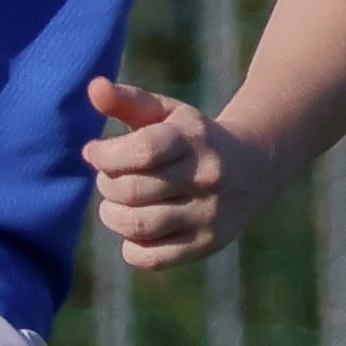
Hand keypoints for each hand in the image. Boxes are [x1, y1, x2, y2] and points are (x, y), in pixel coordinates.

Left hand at [81, 76, 274, 271]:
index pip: (141, 151)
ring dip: (112, 215)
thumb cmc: (191, 138)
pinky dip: (130, 246)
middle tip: (107, 179)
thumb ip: (127, 100)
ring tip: (115, 204)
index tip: (94, 152)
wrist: (252, 169)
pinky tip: (135, 229)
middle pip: (131, 191)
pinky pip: (150, 258)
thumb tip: (93, 87)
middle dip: (106, 185)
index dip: (105, 156)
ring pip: (138, 225)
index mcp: (192, 139)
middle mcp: (206, 177)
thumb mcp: (166, 113)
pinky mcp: (207, 243)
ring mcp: (209, 214)